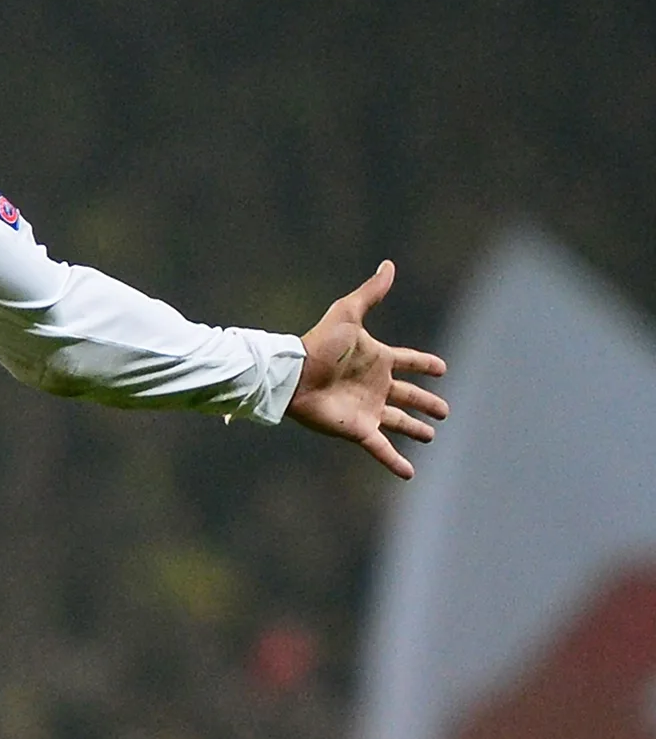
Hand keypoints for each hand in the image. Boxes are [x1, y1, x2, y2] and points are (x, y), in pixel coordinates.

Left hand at [287, 260, 448, 478]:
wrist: (293, 374)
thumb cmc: (319, 344)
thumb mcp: (348, 314)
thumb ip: (370, 292)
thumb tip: (388, 264)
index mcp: (377, 360)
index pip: (409, 361)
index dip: (425, 364)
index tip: (442, 368)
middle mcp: (375, 386)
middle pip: (408, 396)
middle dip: (426, 403)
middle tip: (444, 411)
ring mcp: (368, 409)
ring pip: (399, 422)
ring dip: (414, 430)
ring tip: (430, 436)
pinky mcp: (358, 429)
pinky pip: (382, 448)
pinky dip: (395, 461)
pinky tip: (409, 473)